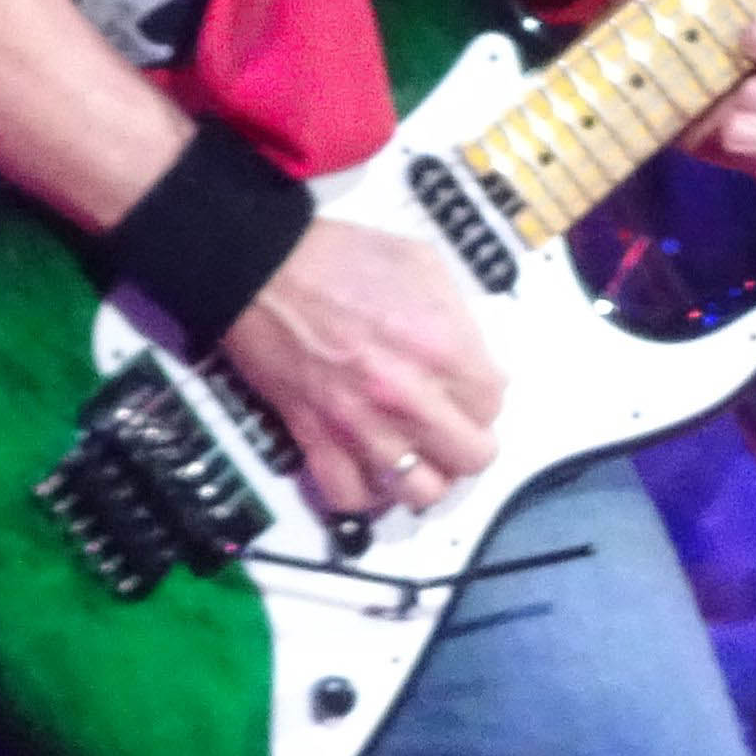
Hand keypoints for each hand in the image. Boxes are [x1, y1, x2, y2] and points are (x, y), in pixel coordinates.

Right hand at [221, 221, 503, 522]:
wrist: (263, 270)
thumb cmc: (344, 258)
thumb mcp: (423, 264)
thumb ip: (458, 318)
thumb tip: (474, 358)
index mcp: (443, 348)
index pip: (493, 404)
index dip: (483, 395)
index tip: (467, 385)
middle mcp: (409, 399)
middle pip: (471, 458)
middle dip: (468, 442)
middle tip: (451, 424)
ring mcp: (361, 427)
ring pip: (421, 493)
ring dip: (426, 474)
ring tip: (418, 453)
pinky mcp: (315, 441)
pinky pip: (350, 497)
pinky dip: (366, 493)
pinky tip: (372, 469)